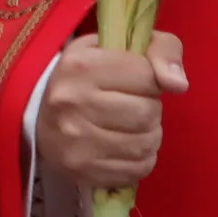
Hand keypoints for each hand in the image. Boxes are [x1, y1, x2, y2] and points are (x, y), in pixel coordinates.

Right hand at [36, 31, 188, 190]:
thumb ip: (161, 50)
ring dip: (149, 136)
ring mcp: (76, 142)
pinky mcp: (82, 171)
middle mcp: (73, 103)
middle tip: (134, 106)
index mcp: (81, 66)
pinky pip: (137, 170)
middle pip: (147, 113)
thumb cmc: (86, 75)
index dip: (150, 79)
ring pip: (145, 144)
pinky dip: (141, 159)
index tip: (136, 80)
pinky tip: (126, 147)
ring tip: (132, 127)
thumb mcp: (117, 46)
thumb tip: (179, 84)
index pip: (147, 76)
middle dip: (150, 109)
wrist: (38, 113)